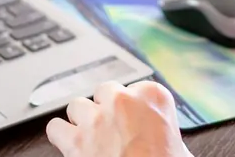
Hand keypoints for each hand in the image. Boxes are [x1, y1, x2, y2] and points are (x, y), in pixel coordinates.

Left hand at [46, 81, 191, 156]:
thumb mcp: (179, 146)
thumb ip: (164, 131)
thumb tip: (164, 141)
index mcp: (153, 97)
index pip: (138, 89)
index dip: (134, 108)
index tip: (136, 121)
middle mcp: (122, 101)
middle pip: (105, 91)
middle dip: (106, 109)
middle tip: (114, 130)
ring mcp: (96, 119)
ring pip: (77, 105)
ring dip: (82, 120)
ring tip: (91, 137)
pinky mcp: (75, 140)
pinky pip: (55, 127)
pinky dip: (60, 135)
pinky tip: (69, 144)